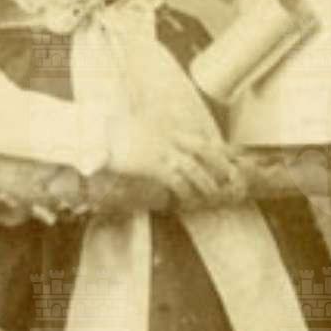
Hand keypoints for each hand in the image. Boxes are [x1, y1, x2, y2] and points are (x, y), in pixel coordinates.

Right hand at [106, 114, 243, 202]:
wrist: (98, 131)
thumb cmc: (112, 132)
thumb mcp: (138, 130)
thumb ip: (152, 136)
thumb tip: (157, 143)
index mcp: (168, 129)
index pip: (199, 139)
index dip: (217, 150)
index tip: (229, 158)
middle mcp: (170, 138)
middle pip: (205, 151)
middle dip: (221, 165)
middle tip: (232, 178)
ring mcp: (164, 151)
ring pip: (196, 169)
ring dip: (207, 183)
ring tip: (214, 196)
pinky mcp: (155, 165)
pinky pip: (178, 181)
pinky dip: (185, 193)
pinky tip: (187, 202)